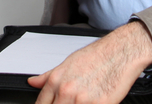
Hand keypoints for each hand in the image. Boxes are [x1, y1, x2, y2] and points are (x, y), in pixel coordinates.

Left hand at [27, 21, 151, 103]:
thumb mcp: (67, 63)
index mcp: (56, 81)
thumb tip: (32, 82)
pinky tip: (92, 102)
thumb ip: (48, 76)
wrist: (119, 53)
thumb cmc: (96, 56)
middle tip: (67, 102)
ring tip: (81, 101)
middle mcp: (66, 92)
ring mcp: (82, 101)